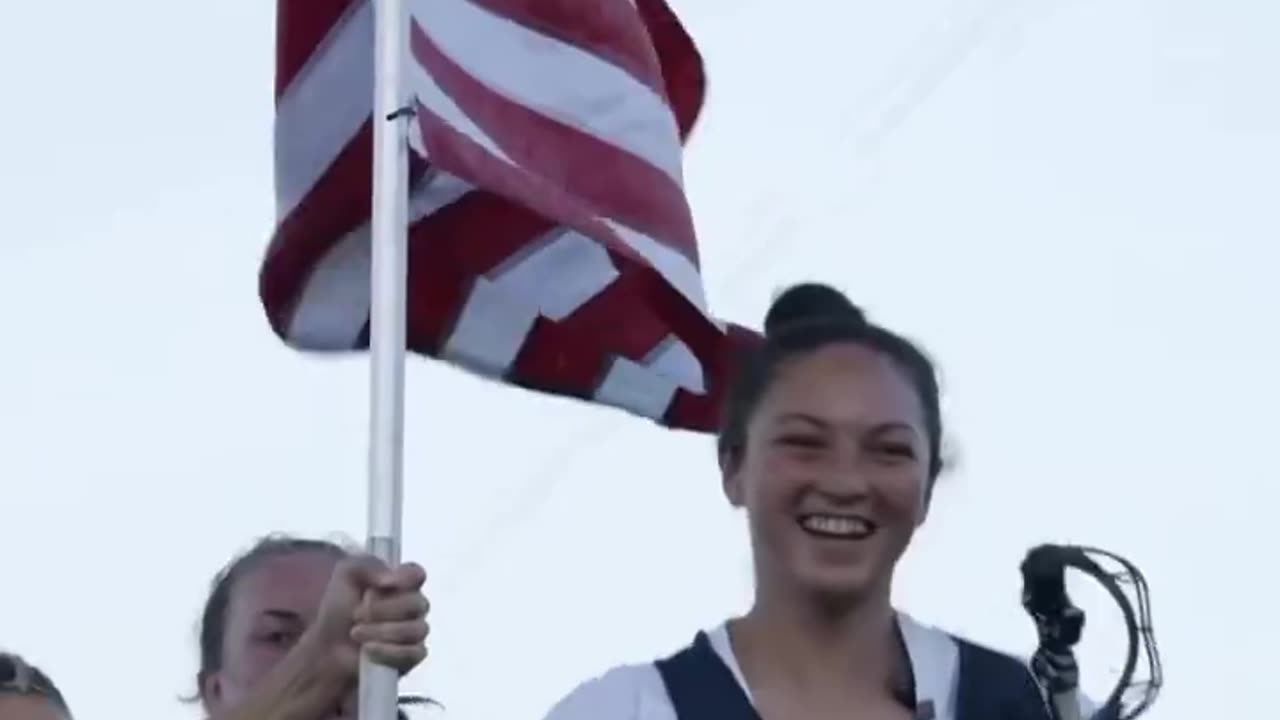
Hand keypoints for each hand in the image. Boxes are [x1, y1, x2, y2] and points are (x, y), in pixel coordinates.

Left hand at [305, 555, 430, 677]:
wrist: (328, 648)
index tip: (384, 585)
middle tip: (356, 614)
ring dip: (381, 631)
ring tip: (356, 633)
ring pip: (416, 629)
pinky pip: (414, 653)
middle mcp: (413, 606)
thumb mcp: (345, 575)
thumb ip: (367, 565)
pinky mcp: (412, 657)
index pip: (418, 574)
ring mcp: (415, 632)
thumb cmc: (339, 609)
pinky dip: (388, 651)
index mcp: (401, 582)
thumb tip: (391, 579)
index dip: (406, 578)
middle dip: (383, 610)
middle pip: (417, 603)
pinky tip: (368, 650)